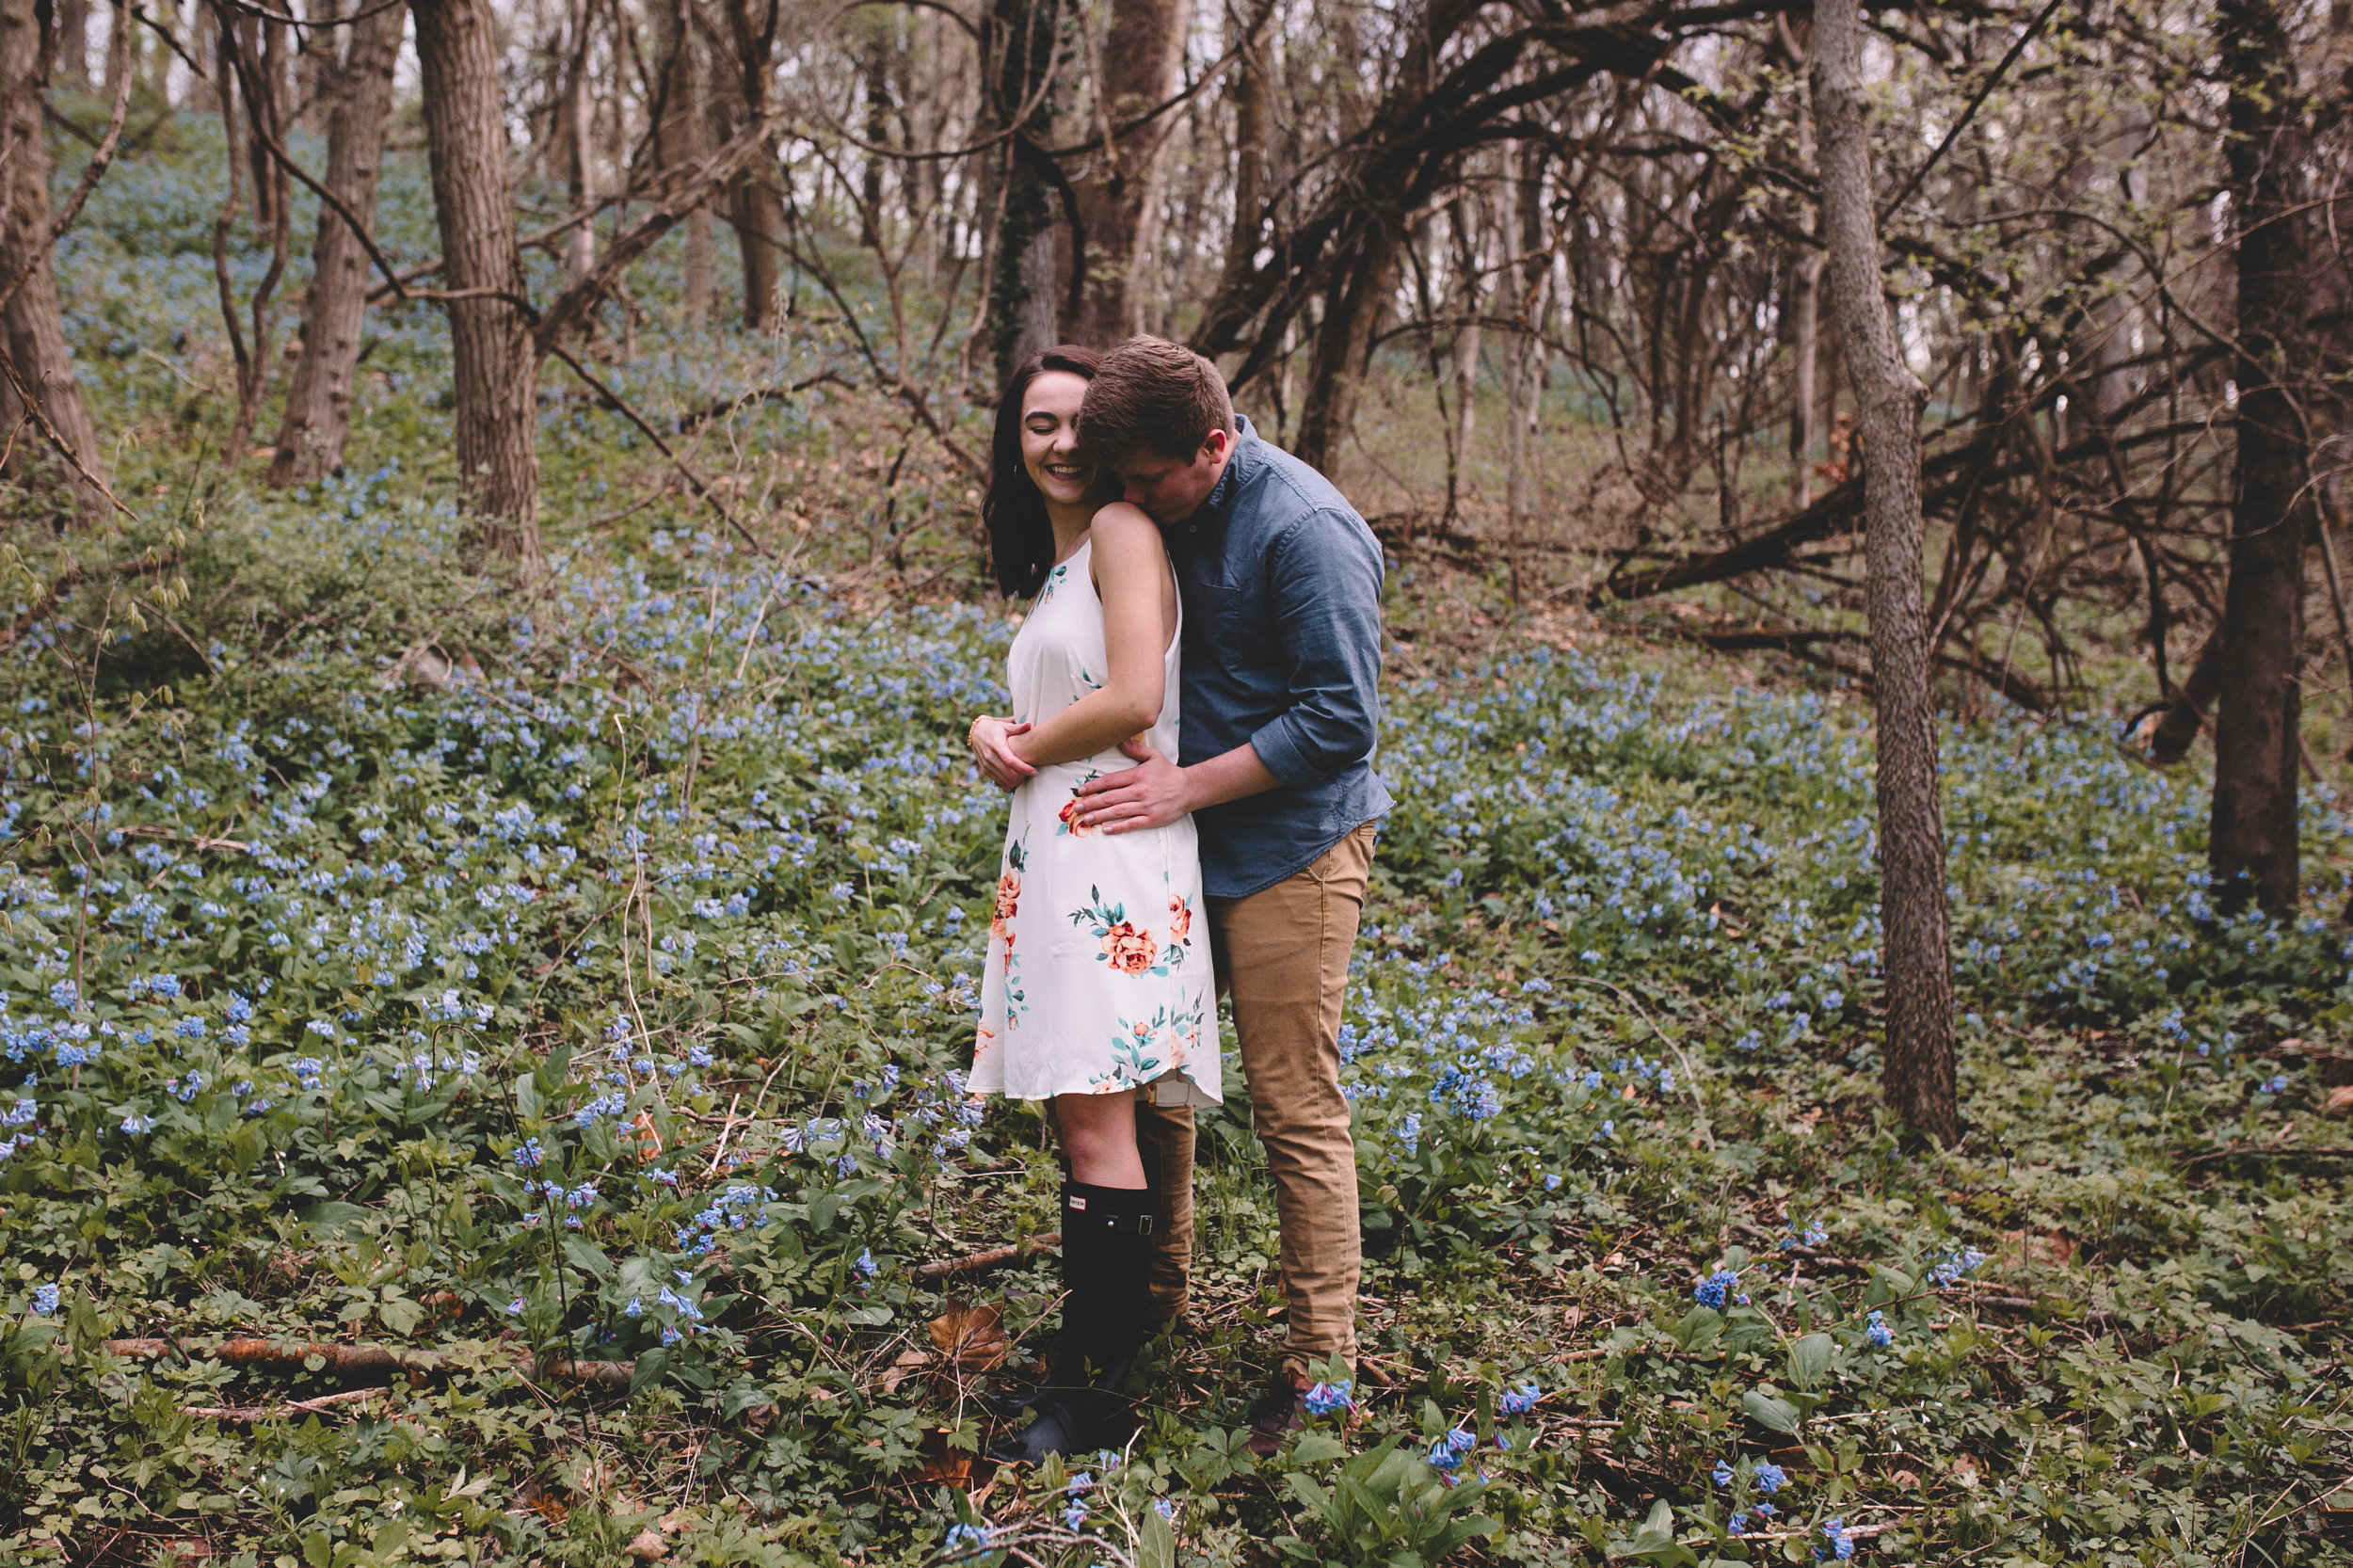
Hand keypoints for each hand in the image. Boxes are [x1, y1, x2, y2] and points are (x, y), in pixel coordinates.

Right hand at [968, 716, 1034, 791]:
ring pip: (1004, 780)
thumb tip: (1029, 725)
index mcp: (996, 745)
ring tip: (1026, 775)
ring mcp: (986, 765)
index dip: (1024, 768)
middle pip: (1009, 774)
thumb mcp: (1005, 726)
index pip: (1011, 761)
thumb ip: (1018, 728)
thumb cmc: (995, 729)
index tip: (1035, 772)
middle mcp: (989, 756)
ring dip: (1017, 781)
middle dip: (1022, 777)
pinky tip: (1017, 776)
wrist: (976, 733)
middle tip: (1032, 773)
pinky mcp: (985, 770)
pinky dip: (1009, 782)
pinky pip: (999, 781)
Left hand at [1072, 739, 1191, 833]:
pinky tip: (1106, 829)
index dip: (1093, 786)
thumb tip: (1119, 741)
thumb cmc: (1169, 772)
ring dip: (1100, 816)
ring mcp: (1145, 806)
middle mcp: (1139, 791)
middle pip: (1110, 798)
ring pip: (1118, 812)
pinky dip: (1118, 827)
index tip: (1081, 791)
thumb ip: (1135, 750)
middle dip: (1091, 803)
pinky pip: (1132, 824)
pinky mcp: (1152, 819)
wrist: (1189, 789)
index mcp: (1137, 775)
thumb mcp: (1154, 756)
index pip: (1110, 780)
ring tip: (1087, 819)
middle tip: (1077, 808)